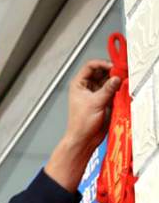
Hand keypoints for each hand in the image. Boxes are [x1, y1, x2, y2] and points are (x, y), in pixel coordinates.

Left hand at [44, 59, 119, 191]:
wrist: (84, 138)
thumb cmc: (81, 123)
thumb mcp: (95, 103)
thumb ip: (108, 89)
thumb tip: (117, 78)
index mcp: (78, 84)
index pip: (90, 66)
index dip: (102, 64)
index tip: (113, 67)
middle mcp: (86, 87)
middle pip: (101, 72)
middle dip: (112, 72)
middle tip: (122, 73)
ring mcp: (95, 93)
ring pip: (108, 81)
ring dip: (116, 81)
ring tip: (123, 82)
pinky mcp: (103, 100)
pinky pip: (112, 90)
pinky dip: (118, 89)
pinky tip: (123, 90)